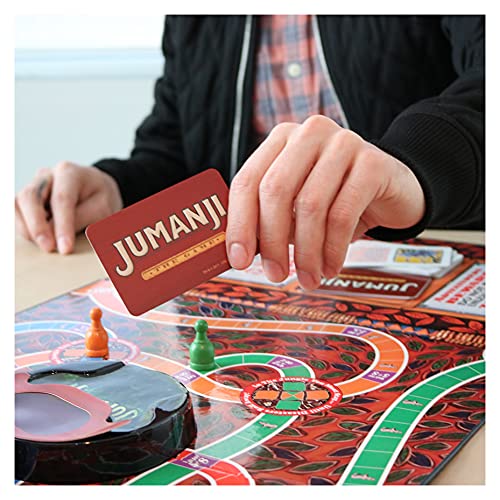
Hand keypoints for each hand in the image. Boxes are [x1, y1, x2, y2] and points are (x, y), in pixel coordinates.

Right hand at [15, 162, 122, 253]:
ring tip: (46, 245)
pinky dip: (25, 228)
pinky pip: (17, 213)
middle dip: (37, 226)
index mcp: (69, 173)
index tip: (65, 248)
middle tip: (49, 248)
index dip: (62, 225)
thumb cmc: (101, 198)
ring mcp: (33, 185)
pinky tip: (39, 238)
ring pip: (18, 205)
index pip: (61, 199)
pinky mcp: (27, 199)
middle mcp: (47, 176)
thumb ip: (80, 218)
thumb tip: (56, 234)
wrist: (97, 188)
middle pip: (30, 197)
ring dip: (28, 229)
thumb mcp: (102, 208)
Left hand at [226, 115, 424, 289]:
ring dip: (305, 252)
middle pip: (275, 190)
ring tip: (308, 277)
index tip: (238, 260)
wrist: (391, 190)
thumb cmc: (334, 199)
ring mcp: (343, 143)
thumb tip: (239, 254)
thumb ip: (267, 222)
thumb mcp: (295, 208)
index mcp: (281, 140)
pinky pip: (343, 214)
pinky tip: (330, 267)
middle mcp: (308, 135)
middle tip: (274, 274)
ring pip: (310, 206)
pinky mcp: (372, 163)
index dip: (239, 224)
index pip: (248, 181)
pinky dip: (332, 249)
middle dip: (271, 241)